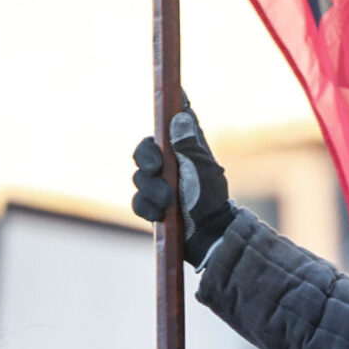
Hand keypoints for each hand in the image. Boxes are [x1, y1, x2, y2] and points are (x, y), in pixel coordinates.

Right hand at [130, 110, 234, 265]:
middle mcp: (167, 163)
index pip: (163, 128)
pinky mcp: (150, 203)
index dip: (158, 123)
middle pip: (143, 151)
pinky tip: (161, 213)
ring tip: (169, 201)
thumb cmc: (210, 198)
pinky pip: (138, 201)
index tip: (159, 128)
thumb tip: (181, 115)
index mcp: (182, 149)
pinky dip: (148, 208)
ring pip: (139, 178)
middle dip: (147, 160)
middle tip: (156, 169)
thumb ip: (189, 145)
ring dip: (153, 190)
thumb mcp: (203, 169)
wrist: (208, 233)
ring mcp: (156, 183)